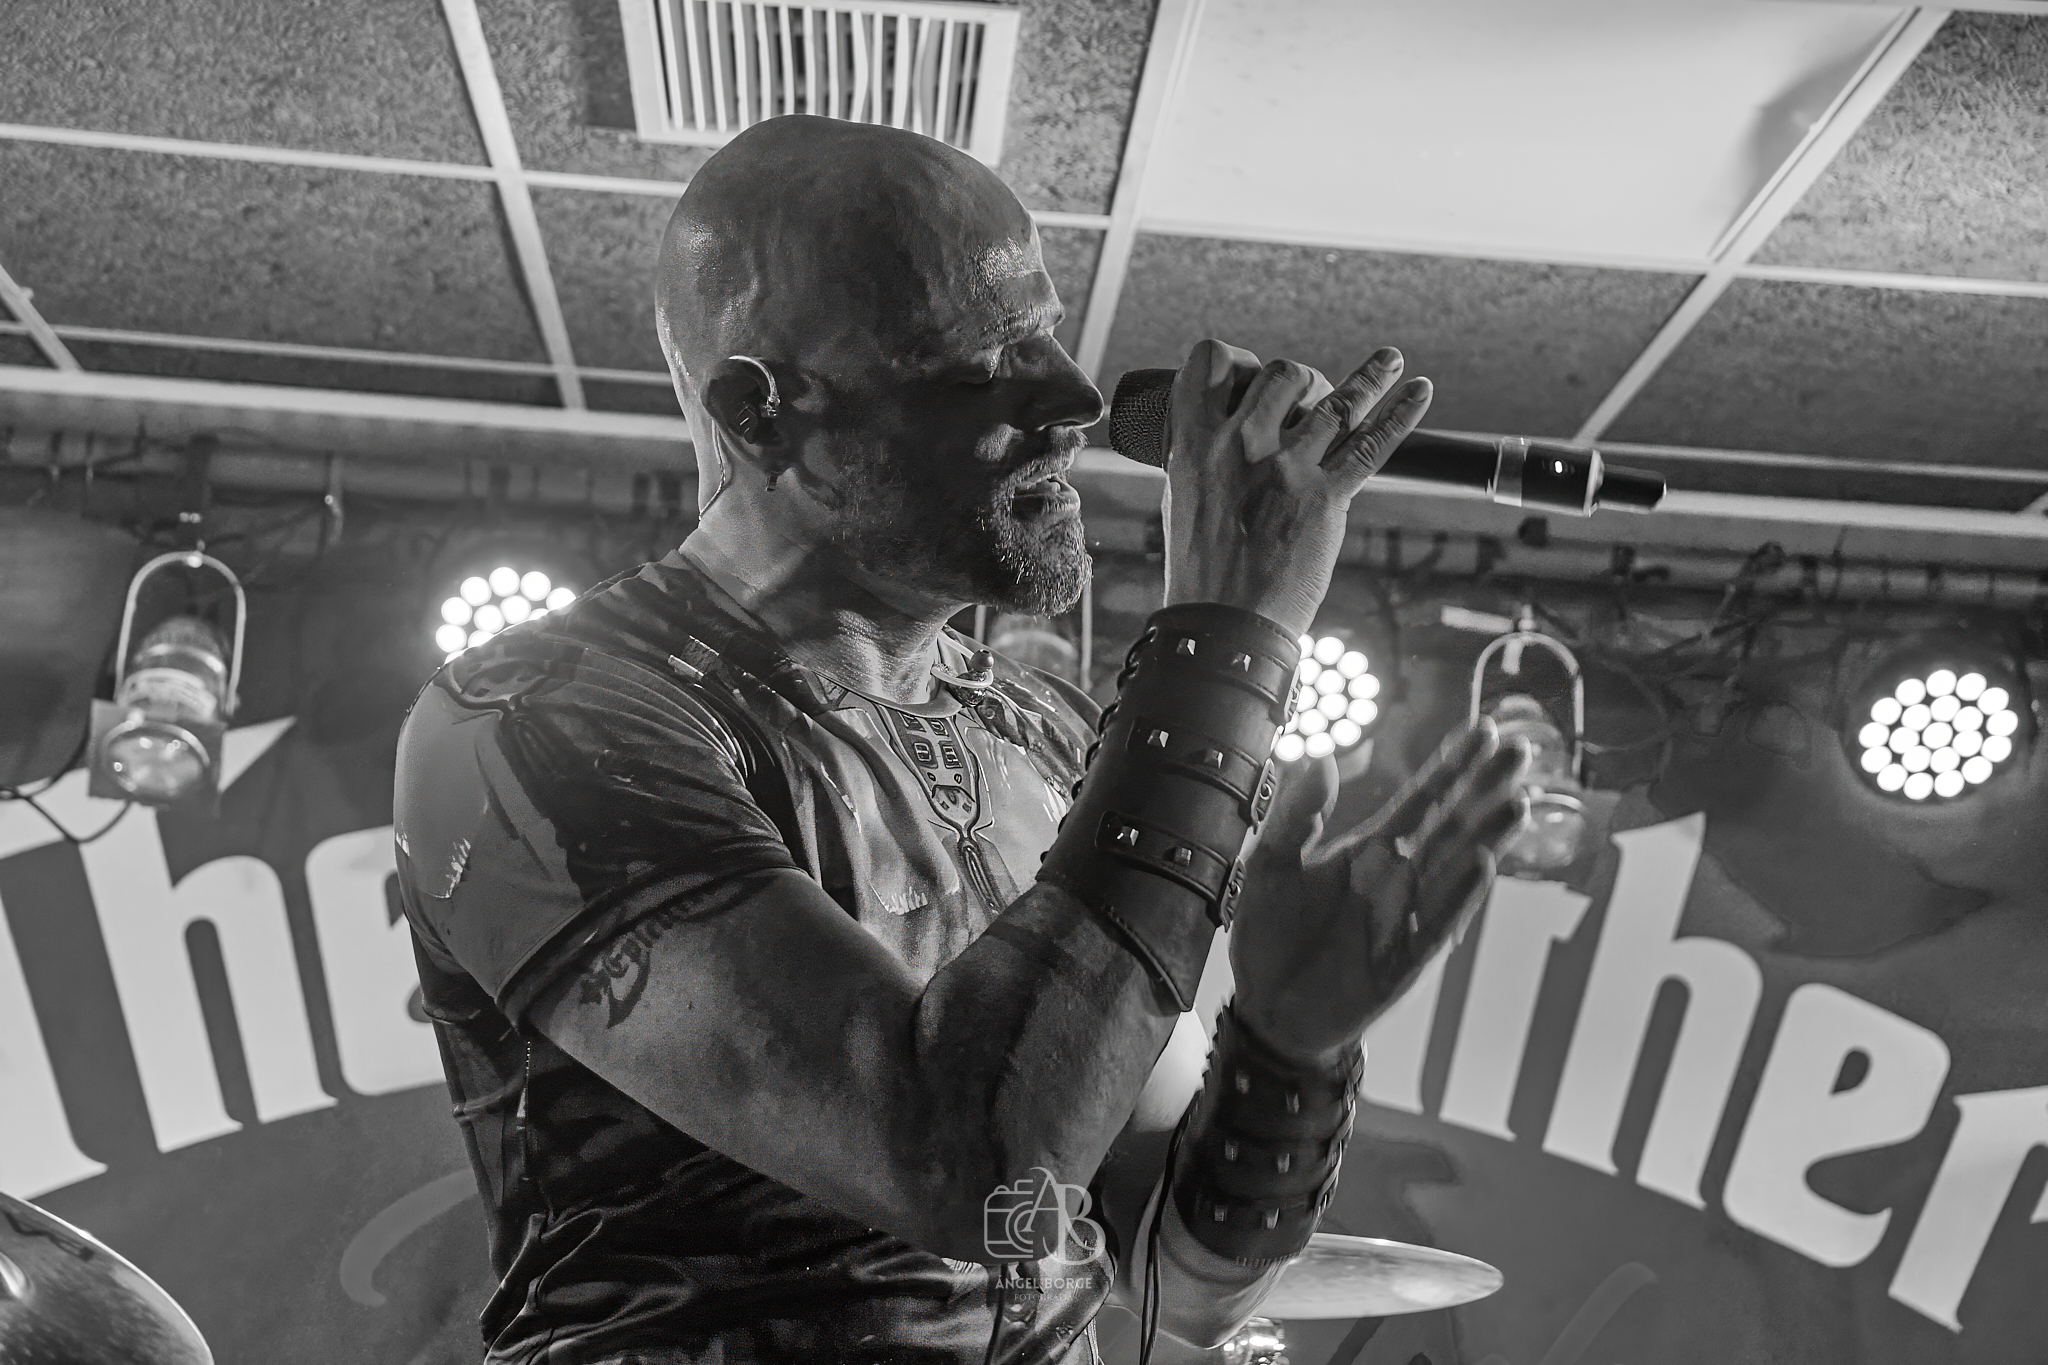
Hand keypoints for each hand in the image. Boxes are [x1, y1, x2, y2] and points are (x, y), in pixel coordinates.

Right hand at [1161, 339, 1431, 638]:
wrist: (1224, 626)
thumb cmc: (1201, 570)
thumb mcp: (1183, 499)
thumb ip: (1205, 458)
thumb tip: (1230, 431)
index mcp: (1194, 443)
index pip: (1213, 361)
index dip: (1238, 359)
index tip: (1254, 374)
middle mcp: (1241, 446)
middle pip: (1283, 373)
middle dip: (1303, 378)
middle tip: (1313, 398)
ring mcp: (1287, 469)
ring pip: (1336, 400)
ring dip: (1370, 376)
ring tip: (1392, 360)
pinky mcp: (1325, 497)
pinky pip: (1373, 444)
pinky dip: (1403, 412)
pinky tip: (1419, 391)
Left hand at [1228, 721, 1529, 1065]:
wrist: (1267, 1008)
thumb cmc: (1271, 934)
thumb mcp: (1270, 864)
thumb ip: (1295, 813)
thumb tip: (1319, 755)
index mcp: (1370, 849)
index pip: (1421, 798)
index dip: (1453, 764)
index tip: (1485, 728)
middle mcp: (1399, 877)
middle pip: (1451, 823)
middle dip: (1485, 787)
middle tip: (1523, 749)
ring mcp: (1406, 916)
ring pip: (1455, 868)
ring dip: (1487, 835)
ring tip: (1517, 801)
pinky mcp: (1404, 958)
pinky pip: (1436, 922)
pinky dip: (1459, 894)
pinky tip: (1483, 864)